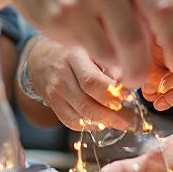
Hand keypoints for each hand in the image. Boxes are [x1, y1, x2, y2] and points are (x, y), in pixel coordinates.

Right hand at [2, 0, 172, 85]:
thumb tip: (169, 38)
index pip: (164, 8)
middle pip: (138, 38)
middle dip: (144, 67)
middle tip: (145, 79)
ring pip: (113, 51)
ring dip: (122, 69)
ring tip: (122, 71)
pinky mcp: (60, 15)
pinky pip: (89, 50)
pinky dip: (98, 59)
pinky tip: (97, 52)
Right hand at [22, 37, 136, 132]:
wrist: (41, 56)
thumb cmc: (73, 49)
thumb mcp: (90, 46)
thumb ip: (109, 61)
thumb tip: (130, 81)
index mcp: (74, 56)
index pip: (91, 81)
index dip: (112, 93)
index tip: (130, 96)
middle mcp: (62, 75)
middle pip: (87, 103)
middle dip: (113, 115)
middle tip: (131, 118)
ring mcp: (55, 92)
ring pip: (81, 116)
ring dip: (105, 123)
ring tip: (122, 121)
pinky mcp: (52, 104)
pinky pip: (71, 122)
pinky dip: (90, 126)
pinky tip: (103, 121)